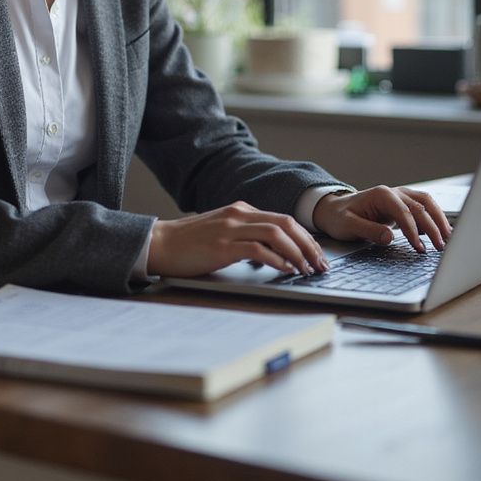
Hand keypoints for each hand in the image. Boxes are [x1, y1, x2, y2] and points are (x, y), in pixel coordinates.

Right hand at [146, 201, 328, 277]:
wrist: (160, 244)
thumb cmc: (189, 243)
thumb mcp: (222, 233)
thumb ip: (245, 236)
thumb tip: (272, 255)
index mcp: (241, 210)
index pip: (283, 220)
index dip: (305, 238)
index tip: (317, 255)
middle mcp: (239, 215)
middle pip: (286, 223)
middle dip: (309, 244)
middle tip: (321, 264)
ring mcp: (231, 229)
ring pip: (277, 234)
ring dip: (298, 253)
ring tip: (308, 270)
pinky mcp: (223, 246)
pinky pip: (258, 249)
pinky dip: (277, 260)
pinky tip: (286, 270)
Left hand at [312, 186, 451, 251]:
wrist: (334, 209)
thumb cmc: (339, 217)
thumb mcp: (348, 226)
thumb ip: (369, 230)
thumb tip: (389, 237)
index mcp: (381, 195)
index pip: (404, 212)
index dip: (413, 230)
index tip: (419, 247)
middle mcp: (394, 192)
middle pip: (420, 207)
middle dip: (432, 227)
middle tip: (440, 248)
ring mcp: (400, 196)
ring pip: (427, 204)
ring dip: (439, 220)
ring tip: (448, 239)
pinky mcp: (404, 204)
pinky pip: (424, 208)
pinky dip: (434, 218)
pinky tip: (441, 232)